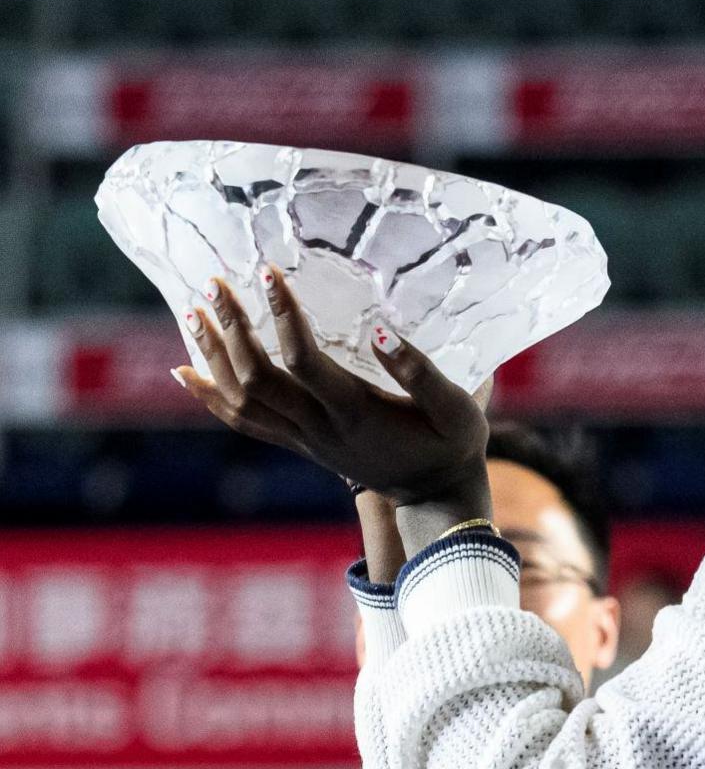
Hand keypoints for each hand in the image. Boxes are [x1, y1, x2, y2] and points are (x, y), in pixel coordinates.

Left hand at [174, 265, 489, 516]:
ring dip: (212, 357)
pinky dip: (210, 397)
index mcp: (356, 411)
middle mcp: (320, 427)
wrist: (437, 496)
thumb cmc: (453, 445)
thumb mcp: (457, 408)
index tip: (267, 272)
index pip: (303, 360)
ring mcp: (306, 439)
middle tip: (212, 285)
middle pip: (257, 378)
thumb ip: (421, 372)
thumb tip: (382, 332)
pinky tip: (184, 373)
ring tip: (191, 314)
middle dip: (230, 329)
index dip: (283, 315)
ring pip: (241, 401)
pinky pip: (244, 422)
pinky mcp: (301, 445)